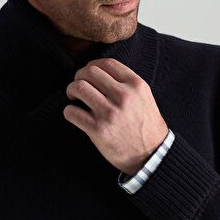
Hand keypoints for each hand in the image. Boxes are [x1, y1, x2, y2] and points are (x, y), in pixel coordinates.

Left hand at [63, 57, 168, 174]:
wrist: (151, 155)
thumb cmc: (146, 126)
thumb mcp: (144, 98)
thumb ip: (126, 83)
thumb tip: (100, 72)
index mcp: (136, 85)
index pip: (107, 63)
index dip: (92, 65)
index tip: (88, 73)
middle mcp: (123, 96)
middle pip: (89, 72)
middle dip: (79, 76)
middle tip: (78, 86)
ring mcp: (110, 113)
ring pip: (78, 87)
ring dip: (71, 91)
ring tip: (74, 98)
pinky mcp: (98, 130)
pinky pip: (71, 112)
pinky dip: (68, 111)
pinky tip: (74, 114)